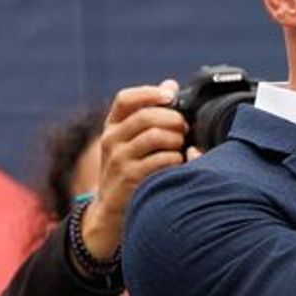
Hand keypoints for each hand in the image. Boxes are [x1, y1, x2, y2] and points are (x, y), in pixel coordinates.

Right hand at [81, 80, 188, 259]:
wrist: (111, 211)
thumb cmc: (131, 169)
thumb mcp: (134, 140)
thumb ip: (151, 112)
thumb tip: (171, 84)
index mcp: (112, 126)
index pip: (125, 99)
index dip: (149, 93)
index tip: (170, 96)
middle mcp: (111, 140)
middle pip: (147, 116)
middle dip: (173, 120)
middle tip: (184, 130)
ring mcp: (118, 160)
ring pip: (155, 136)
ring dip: (176, 140)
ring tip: (180, 148)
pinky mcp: (129, 179)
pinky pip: (161, 160)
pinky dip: (176, 159)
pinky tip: (178, 164)